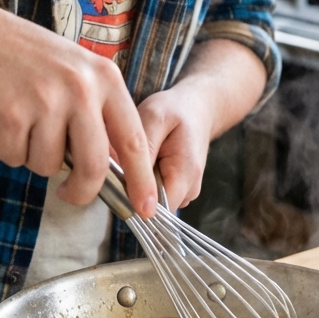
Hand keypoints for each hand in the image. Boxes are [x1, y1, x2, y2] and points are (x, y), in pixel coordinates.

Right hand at [0, 0, 156, 215]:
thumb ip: (98, 110)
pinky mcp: (11, 117)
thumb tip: (113, 168)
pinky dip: (8, 148)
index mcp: (104, 78)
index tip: (146, 208)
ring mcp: (46, 102)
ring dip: (34, 156)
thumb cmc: (27, 56)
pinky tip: (3, 118)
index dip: (142, 180)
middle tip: (70, 193)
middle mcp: (81, 89)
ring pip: (49, 165)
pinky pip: (16, 158)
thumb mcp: (77, 70)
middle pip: (94, 166)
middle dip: (82, 190)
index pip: (134, 139)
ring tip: (23, 121)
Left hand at [137, 83, 213, 210]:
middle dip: (133, 186)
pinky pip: (155, 195)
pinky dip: (146, 180)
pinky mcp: (179, 191)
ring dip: (140, 183)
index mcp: (185, 173)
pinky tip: (149, 160)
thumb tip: (125, 182)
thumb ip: (142, 151)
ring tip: (144, 154)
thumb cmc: (175, 110)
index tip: (120, 172)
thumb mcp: (154, 118)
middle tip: (130, 156)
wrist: (198, 109)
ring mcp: (186, 193)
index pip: (154, 208)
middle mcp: (189, 190)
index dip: (131, 195)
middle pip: (151, 207)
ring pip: (151, 202)